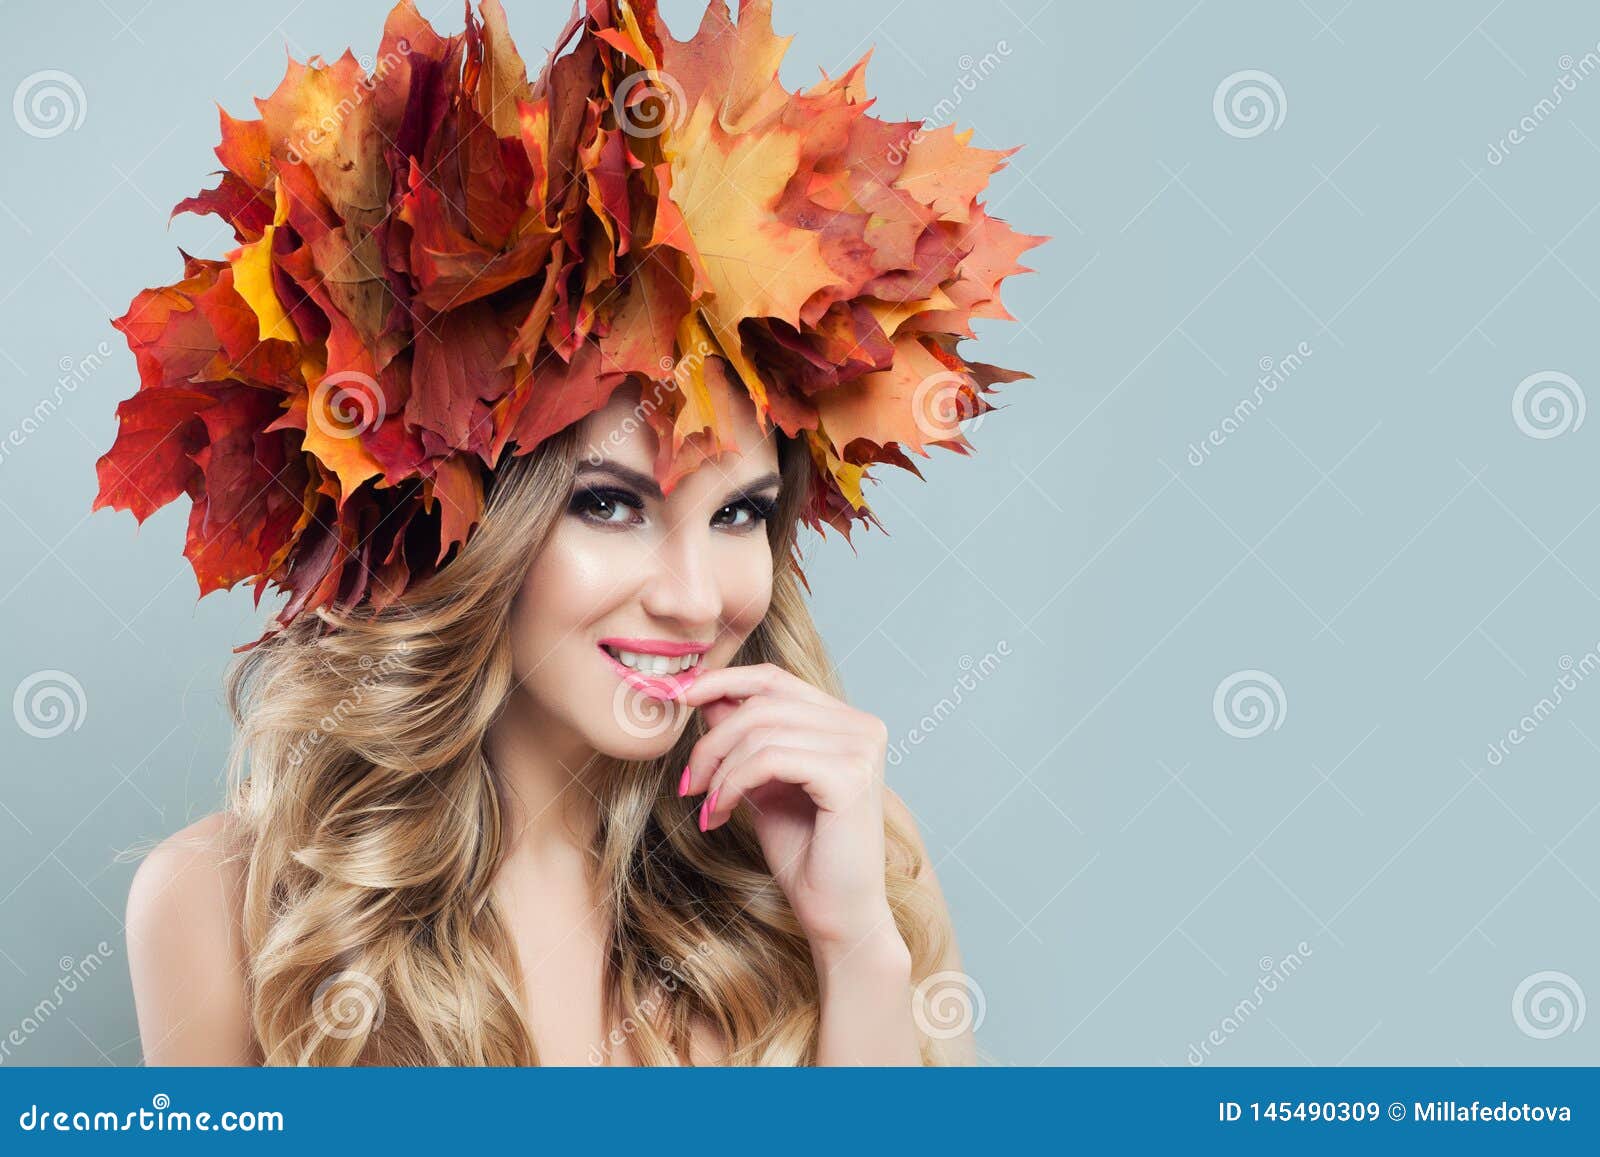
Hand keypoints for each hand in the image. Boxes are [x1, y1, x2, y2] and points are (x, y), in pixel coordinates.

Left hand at [677, 663, 900, 959]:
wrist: (836, 914)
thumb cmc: (804, 852)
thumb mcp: (763, 782)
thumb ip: (745, 738)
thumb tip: (705, 695)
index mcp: (847, 722)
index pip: (775, 679)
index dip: (723, 681)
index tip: (680, 698)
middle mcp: (862, 727)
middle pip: (762, 703)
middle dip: (712, 741)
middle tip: (687, 783)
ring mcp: (860, 749)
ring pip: (761, 730)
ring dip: (719, 769)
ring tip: (707, 805)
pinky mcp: (850, 777)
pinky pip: (770, 759)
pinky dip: (733, 784)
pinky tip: (720, 815)